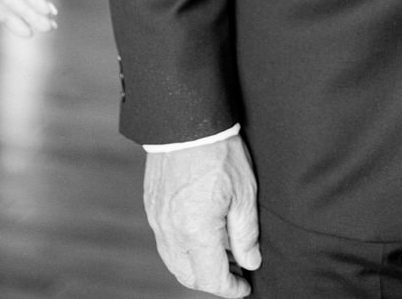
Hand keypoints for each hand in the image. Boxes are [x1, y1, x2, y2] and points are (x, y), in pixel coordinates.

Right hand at [144, 136, 260, 296]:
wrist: (186, 119)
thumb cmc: (220, 152)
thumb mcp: (244, 192)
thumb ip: (246, 233)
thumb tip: (250, 262)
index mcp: (195, 231)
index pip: (211, 278)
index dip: (231, 289)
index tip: (245, 287)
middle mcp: (171, 231)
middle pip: (189, 276)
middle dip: (213, 281)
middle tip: (236, 271)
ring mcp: (157, 219)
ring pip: (174, 262)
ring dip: (196, 266)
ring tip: (221, 254)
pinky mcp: (151, 206)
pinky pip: (165, 242)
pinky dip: (182, 249)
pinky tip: (201, 235)